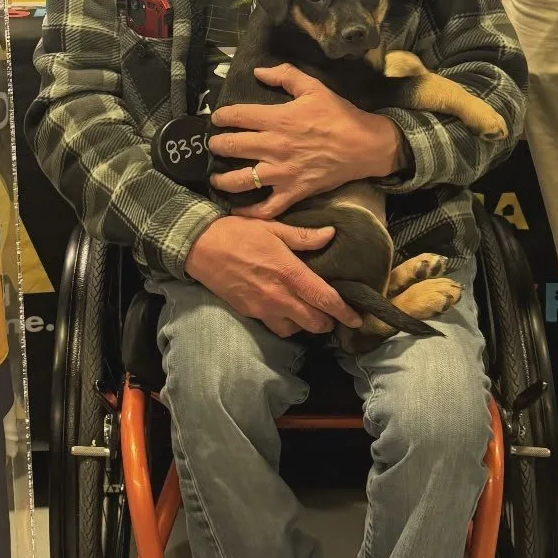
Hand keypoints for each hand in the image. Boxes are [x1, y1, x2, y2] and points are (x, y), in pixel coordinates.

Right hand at [184, 216, 359, 339]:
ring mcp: (263, 308)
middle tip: (333, 315)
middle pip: (314, 322)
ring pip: (296, 330)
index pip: (325, 299)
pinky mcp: (250, 313)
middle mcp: (279, 296)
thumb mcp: (272, 227)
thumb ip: (303, 236)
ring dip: (306, 325)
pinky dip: (287, 325)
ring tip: (310, 313)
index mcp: (289, 272)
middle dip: (328, 322)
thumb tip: (330, 234)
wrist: (199, 246)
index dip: (344, 312)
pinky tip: (287, 313)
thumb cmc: (237, 232)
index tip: (357, 319)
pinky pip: (276, 327)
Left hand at [208, 64, 404, 219]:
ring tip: (216, 176)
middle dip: (216, 145)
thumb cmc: (339, 115)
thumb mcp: (313, 87)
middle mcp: (274, 147)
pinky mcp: (292, 192)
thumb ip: (285, 75)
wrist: (364, 146)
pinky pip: (265, 207)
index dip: (220, 117)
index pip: (236, 116)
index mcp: (277, 119)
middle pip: (231, 147)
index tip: (216, 118)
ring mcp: (282, 173)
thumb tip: (258, 71)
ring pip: (241, 180)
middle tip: (214, 145)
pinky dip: (248, 211)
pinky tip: (237, 208)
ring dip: (222, 179)